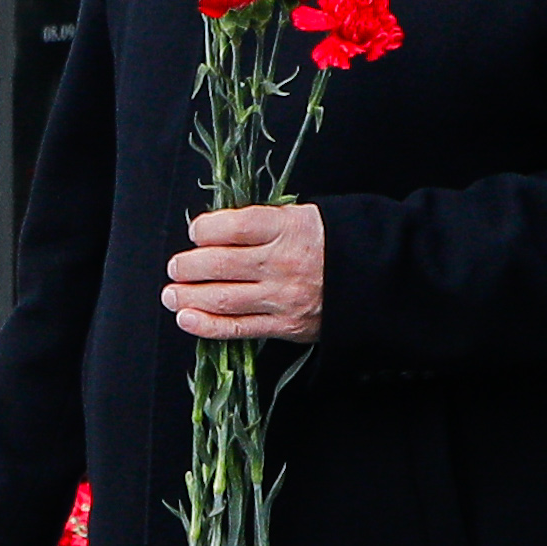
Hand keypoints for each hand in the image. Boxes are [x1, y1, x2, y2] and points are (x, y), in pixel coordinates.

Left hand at [163, 201, 323, 343]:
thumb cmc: (330, 243)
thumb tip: (214, 232)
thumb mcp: (302, 216)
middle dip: (187, 266)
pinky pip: (238, 328)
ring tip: (171, 294)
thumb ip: (261, 222)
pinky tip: (187, 318)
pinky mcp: (285, 325)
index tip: (195, 232)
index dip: (204, 229)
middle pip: (219, 264)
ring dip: (187, 297)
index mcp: (287, 228)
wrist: (374, 278)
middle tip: (175, 267)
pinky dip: (207, 325)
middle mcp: (282, 262)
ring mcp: (282, 297)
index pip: (232, 228)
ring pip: (221, 298)